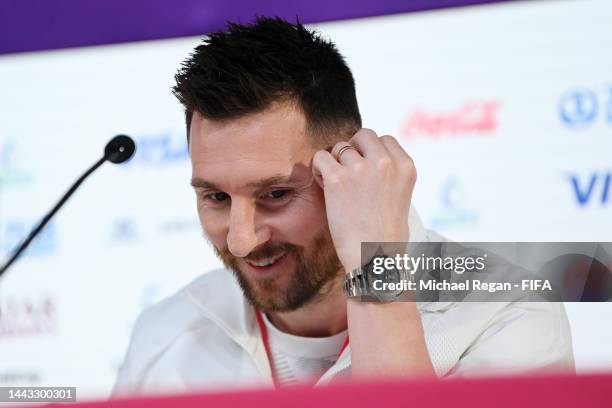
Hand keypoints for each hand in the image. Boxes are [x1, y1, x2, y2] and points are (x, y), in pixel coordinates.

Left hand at [312, 129, 416, 270]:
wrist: (375, 259)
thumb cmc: (386, 237)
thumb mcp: (402, 198)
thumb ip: (390, 175)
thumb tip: (369, 161)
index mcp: (406, 167)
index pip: (384, 139)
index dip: (370, 152)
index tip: (365, 169)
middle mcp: (385, 163)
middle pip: (363, 135)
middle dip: (353, 149)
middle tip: (348, 172)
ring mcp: (361, 169)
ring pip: (340, 146)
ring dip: (335, 162)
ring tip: (335, 184)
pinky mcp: (338, 179)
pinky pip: (320, 157)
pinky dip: (318, 168)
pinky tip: (323, 184)